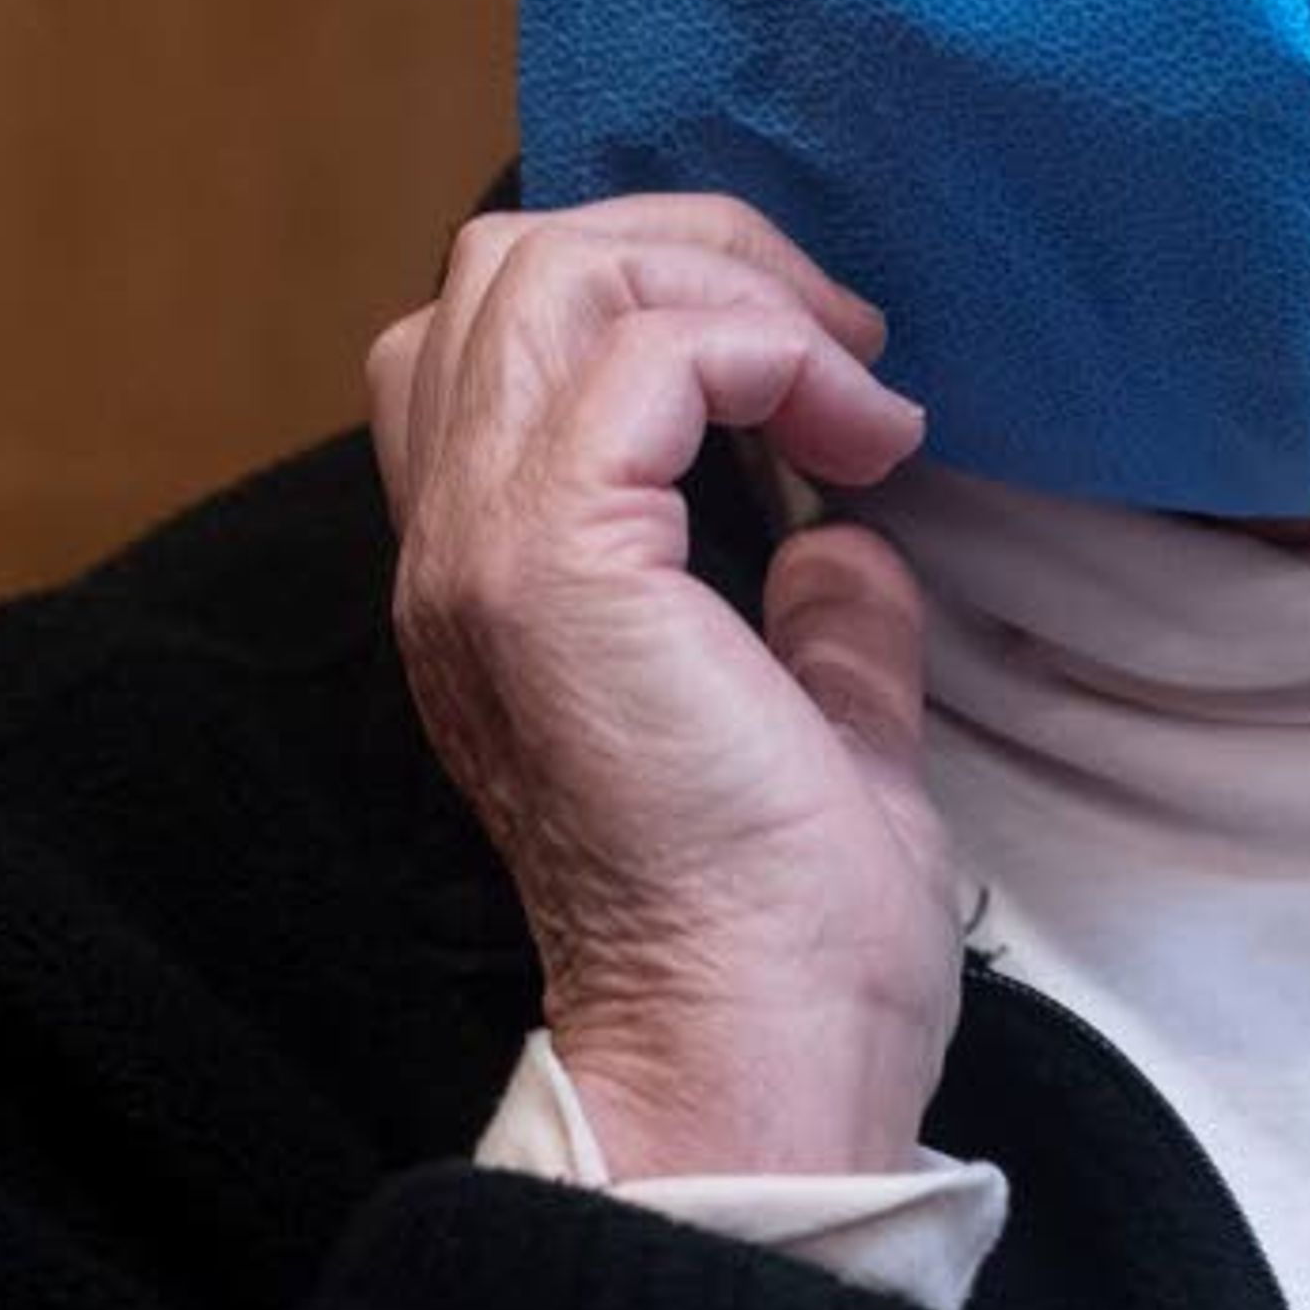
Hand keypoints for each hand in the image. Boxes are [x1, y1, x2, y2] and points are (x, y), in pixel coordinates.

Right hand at [366, 202, 960, 1173]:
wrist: (760, 1057)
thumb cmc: (790, 941)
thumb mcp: (817, 736)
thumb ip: (814, 627)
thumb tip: (842, 542)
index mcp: (494, 586)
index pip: (498, 340)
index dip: (663, 302)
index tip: (830, 384)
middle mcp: (453, 551)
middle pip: (507, 265)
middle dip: (696, 252)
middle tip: (842, 344)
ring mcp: (481, 553)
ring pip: (546, 271)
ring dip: (729, 287)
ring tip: (849, 380)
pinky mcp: (546, 566)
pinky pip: (642, 353)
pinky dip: (764, 350)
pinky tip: (856, 435)